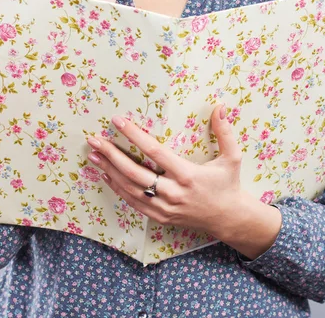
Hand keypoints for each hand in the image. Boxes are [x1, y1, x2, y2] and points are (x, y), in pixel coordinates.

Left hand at [86, 104, 242, 235]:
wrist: (228, 218)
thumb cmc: (228, 184)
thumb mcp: (232, 158)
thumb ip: (225, 132)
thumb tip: (220, 107)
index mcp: (187, 174)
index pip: (154, 152)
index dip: (134, 135)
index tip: (118, 121)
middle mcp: (172, 192)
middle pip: (134, 171)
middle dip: (111, 154)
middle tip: (94, 139)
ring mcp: (164, 207)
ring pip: (129, 188)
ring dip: (108, 170)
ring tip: (92, 154)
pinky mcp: (160, 217)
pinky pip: (133, 202)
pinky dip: (117, 188)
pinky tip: (106, 175)